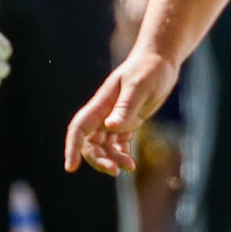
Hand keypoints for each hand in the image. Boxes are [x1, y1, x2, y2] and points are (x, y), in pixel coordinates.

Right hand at [64, 49, 178, 174]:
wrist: (159, 60)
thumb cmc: (149, 70)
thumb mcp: (139, 87)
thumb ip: (125, 107)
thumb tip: (110, 127)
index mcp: (101, 103)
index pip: (79, 128)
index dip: (72, 147)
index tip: (71, 168)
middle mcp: (104, 113)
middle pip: (89, 142)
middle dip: (98, 160)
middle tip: (116, 171)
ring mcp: (114, 118)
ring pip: (103, 146)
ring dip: (112, 159)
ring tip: (130, 166)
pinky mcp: (127, 122)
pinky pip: (117, 144)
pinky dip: (121, 155)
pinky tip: (130, 163)